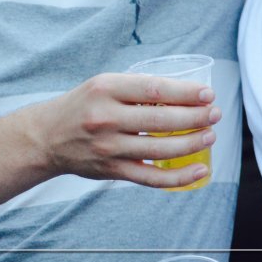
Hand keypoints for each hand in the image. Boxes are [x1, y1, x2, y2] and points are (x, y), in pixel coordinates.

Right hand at [22, 73, 220, 189]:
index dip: (185, 93)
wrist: (46, 137)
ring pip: (160, 149)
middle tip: (215, 115)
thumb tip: (187, 93)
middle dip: (195, 118)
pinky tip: (200, 170)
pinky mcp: (111, 171)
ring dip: (192, 144)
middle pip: (161, 120)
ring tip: (210, 136)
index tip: (208, 94)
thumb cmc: (84, 105)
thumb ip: (139, 88)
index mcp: (106, 89)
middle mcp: (106, 118)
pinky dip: (179, 177)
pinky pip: (151, 177)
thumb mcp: (105, 84)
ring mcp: (108, 147)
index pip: (154, 89)